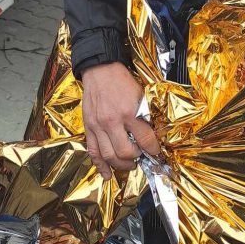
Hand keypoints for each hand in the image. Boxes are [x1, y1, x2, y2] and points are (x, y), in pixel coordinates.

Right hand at [81, 61, 160, 179]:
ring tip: (129, 165)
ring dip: (121, 165)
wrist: (100, 70)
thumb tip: (150, 134)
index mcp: (129, 112)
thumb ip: (143, 115)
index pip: (145, 139)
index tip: (155, 151)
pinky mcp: (89, 127)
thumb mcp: (139, 95)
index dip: (153, 149)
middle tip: (141, 157)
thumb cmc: (121, 81)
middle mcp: (112, 121)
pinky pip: (93, 151)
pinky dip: (99, 165)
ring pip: (109, 155)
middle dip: (136, 159)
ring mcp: (98, 125)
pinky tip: (107, 174)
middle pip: (125, 152)